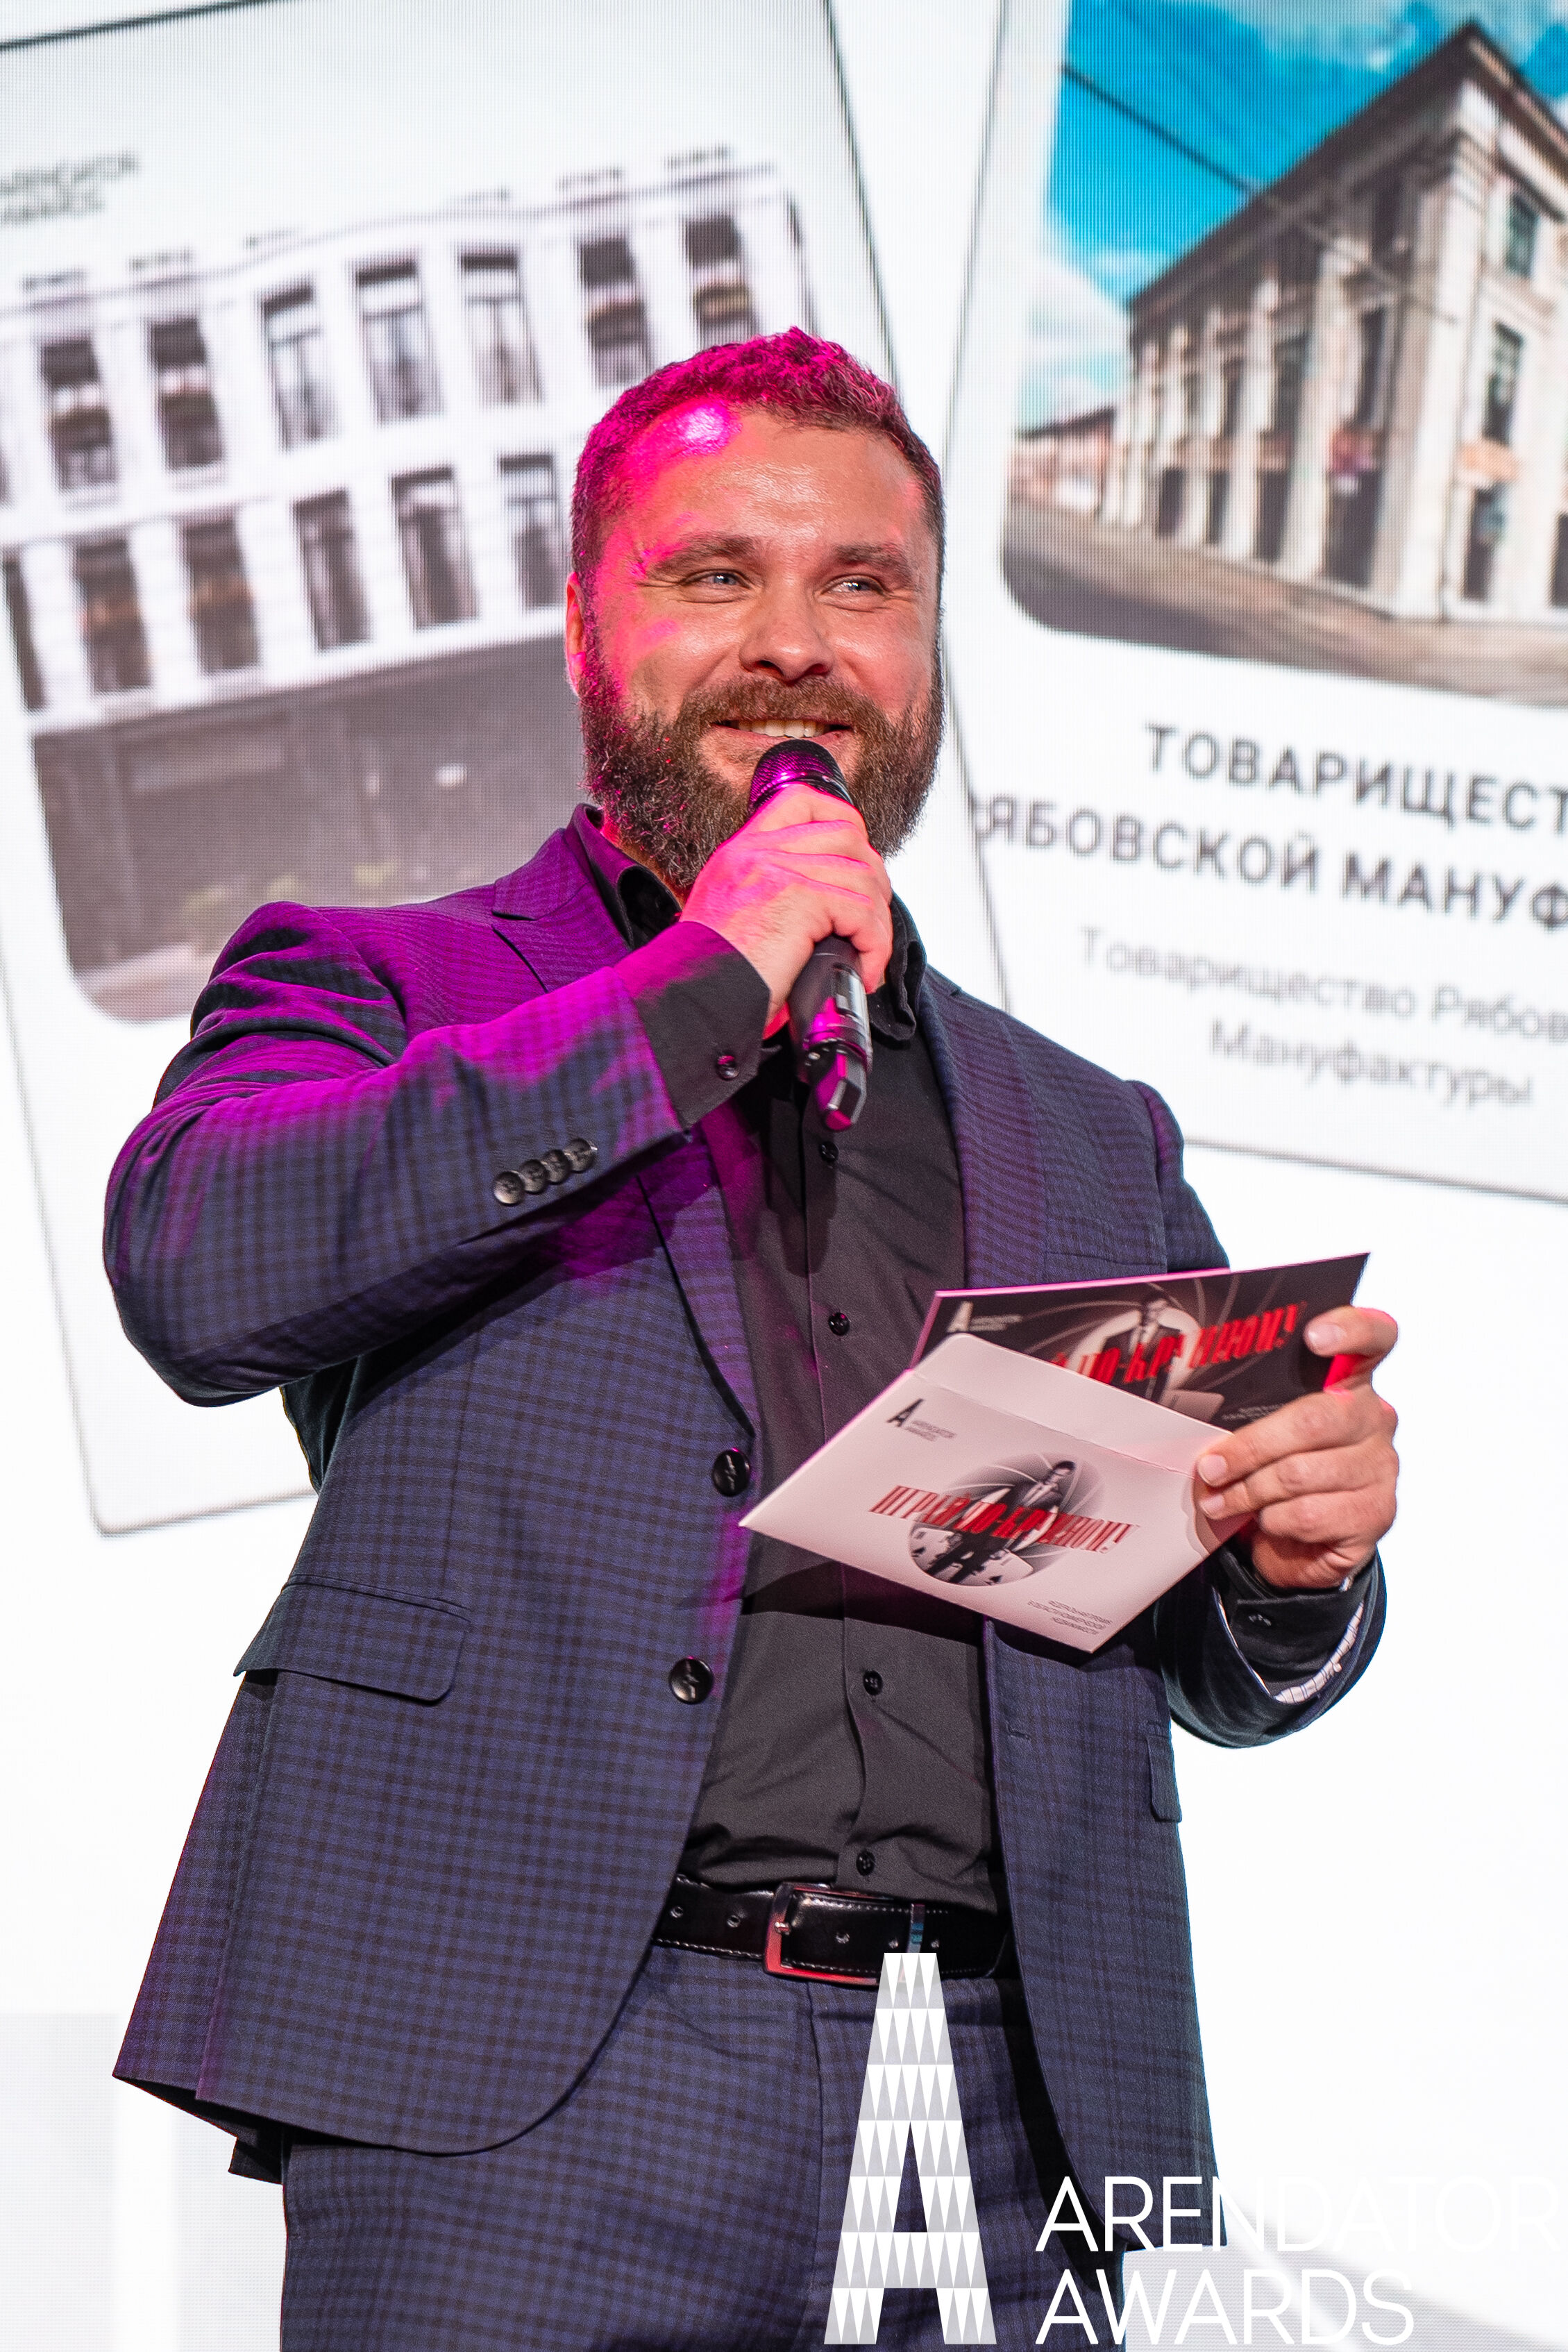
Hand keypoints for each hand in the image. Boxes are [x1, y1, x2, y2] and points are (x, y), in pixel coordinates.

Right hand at [679, 782, 893, 1029]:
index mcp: (740, 853)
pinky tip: (864, 970)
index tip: (858, 858)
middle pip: (845, 835)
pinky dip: (875, 945)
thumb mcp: (729, 920)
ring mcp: (775, 870)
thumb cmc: (709, 977)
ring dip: (878, 921)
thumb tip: (822, 912)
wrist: (688, 1002)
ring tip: (868, 954)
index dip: (843, 820)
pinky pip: (861, 911)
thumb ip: (766, 898)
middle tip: (870, 923)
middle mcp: (756, 853)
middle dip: (873, 879)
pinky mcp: (796, 898)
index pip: (801, 802)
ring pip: (861, 874)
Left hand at [1193, 1306, 1398, 1590]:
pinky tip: (1265, 1520)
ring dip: (1249, 1491)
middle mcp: (1375, 1416)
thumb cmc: (1276, 1469)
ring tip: (1219, 1501)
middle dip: (1250, 1447)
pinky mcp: (1376, 1512)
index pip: (1373, 1336)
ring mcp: (1381, 1465)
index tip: (1313, 1335)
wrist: (1303, 1542)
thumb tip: (1197, 1409)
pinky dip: (1275, 1520)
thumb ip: (1251, 1408)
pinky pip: (1310, 1514)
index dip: (1350, 1330)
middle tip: (1210, 1467)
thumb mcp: (1263, 1429)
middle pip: (1313, 1418)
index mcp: (1350, 1380)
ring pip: (1301, 1473)